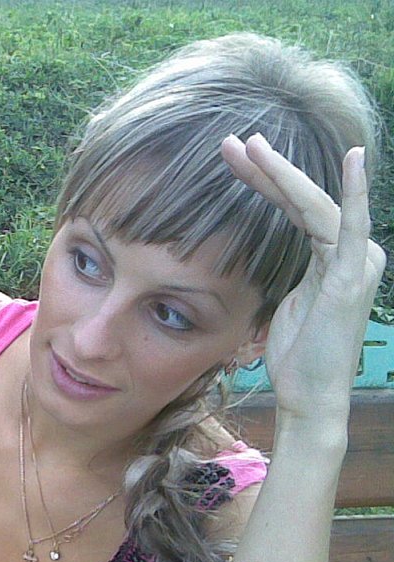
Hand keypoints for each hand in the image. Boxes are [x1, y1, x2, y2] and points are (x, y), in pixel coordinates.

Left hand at [220, 134, 385, 423]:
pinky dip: (353, 194)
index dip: (263, 179)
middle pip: (303, 199)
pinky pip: (351, 227)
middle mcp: (351, 251)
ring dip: (282, 175)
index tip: (232, 156)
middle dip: (266, 168)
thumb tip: (257, 253)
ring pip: (315, 205)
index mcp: (332, 254)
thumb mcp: (281, 301)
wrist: (309, 394)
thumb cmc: (295, 355)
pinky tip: (354, 160)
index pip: (293, 206)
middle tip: (232, 141)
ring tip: (250, 146)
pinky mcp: (352, 275)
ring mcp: (355, 261)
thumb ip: (283, 270)